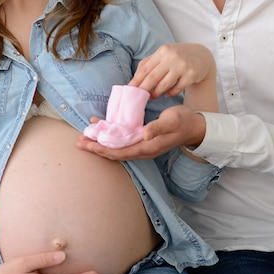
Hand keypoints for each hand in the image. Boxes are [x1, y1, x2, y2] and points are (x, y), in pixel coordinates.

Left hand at [77, 105, 205, 160]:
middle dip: (96, 148)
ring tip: (86, 137)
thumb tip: (144, 133)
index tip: (87, 144)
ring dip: (101, 143)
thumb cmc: (183, 122)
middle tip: (78, 142)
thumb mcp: (172, 121)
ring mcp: (142, 146)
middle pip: (114, 152)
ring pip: (117, 148)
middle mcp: (142, 149)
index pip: (119, 152)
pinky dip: (111, 136)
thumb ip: (158, 127)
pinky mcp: (143, 140)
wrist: (194, 127)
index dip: (102, 149)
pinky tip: (103, 128)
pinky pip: (123, 142)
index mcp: (147, 147)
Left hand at [129, 43, 215, 98]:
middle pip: (152, 77)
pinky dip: (170, 93)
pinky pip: (176, 89)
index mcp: (163, 51)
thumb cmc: (178, 56)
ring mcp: (182, 67)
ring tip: (152, 96)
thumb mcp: (164, 54)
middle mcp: (172, 57)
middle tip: (138, 97)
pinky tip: (167, 94)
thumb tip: (134, 78)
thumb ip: (149, 63)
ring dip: (156, 93)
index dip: (136, 80)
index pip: (145, 68)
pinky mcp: (191, 76)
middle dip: (143, 89)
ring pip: (163, 85)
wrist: (203, 56)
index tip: (129, 89)